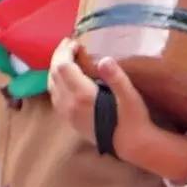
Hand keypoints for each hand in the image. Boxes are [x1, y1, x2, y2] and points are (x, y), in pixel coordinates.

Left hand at [49, 38, 164, 165]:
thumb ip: (116, 77)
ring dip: (56, 69)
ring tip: (66, 57)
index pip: (63, 67)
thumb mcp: (130, 96)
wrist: (133, 146)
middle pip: (54, 74)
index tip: (75, 41)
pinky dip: (57, 82)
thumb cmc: (135, 119)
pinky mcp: (71, 121)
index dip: (66, 51)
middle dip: (59, 56)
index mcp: (83, 96)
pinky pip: (55, 97)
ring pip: (52, 86)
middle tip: (68, 44)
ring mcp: (68, 115)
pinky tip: (66, 78)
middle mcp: (70, 106)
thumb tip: (105, 60)